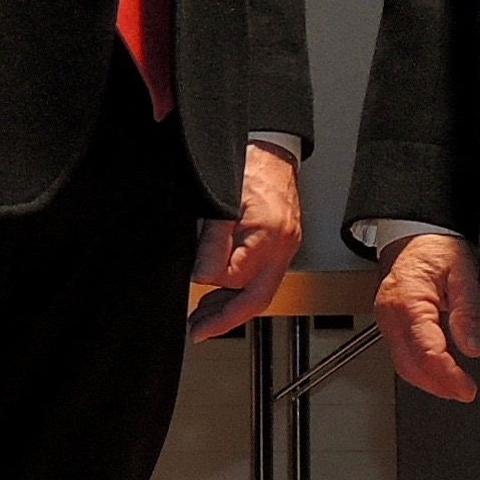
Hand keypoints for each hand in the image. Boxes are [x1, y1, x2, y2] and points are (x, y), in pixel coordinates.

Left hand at [188, 143, 304, 341]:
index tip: (192, 282)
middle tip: (199, 331)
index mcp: (268, 234)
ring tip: (204, 319)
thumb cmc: (248, 164)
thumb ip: (213, 241)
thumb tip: (203, 276)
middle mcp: (283, 244)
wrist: (273, 148)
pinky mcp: (284, 244)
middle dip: (227, 320)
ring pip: (262, 292)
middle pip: (258, 298)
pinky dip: (242, 291)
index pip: (236, 277)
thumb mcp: (222, 200)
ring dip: (232, 308)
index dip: (210, 282)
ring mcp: (287, 246)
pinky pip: (266, 277)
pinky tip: (223, 294)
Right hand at [376, 232, 479, 401]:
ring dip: (428, 381)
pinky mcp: (389, 322)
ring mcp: (386, 320)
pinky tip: (437, 373)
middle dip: (437, 385)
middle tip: (464, 393)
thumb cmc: (436, 247)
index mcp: (408, 302)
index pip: (426, 352)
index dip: (447, 377)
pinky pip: (401, 353)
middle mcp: (391, 315)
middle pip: (410, 365)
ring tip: (455, 388)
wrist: (415, 234)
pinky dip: (419, 368)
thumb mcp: (464, 272)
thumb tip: (473, 347)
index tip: (467, 389)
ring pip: (403, 364)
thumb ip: (469, 312)